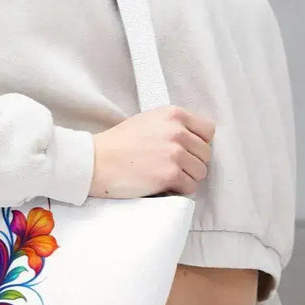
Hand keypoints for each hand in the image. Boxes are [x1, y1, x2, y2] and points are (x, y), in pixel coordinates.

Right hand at [90, 105, 213, 197]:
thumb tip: (194, 141)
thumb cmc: (118, 143)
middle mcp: (177, 131)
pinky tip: (162, 185)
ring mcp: (175, 153)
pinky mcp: (170, 174)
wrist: (97, 161)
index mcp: (174, 114)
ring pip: (200, 172)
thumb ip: (173, 126)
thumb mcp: (148, 121)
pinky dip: (178, 190)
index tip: (187, 151)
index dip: (198, 143)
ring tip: (165, 176)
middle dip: (192, 163)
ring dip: (186, 177)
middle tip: (172, 167)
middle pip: (206, 154)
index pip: (208, 130)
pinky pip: (190, 187)